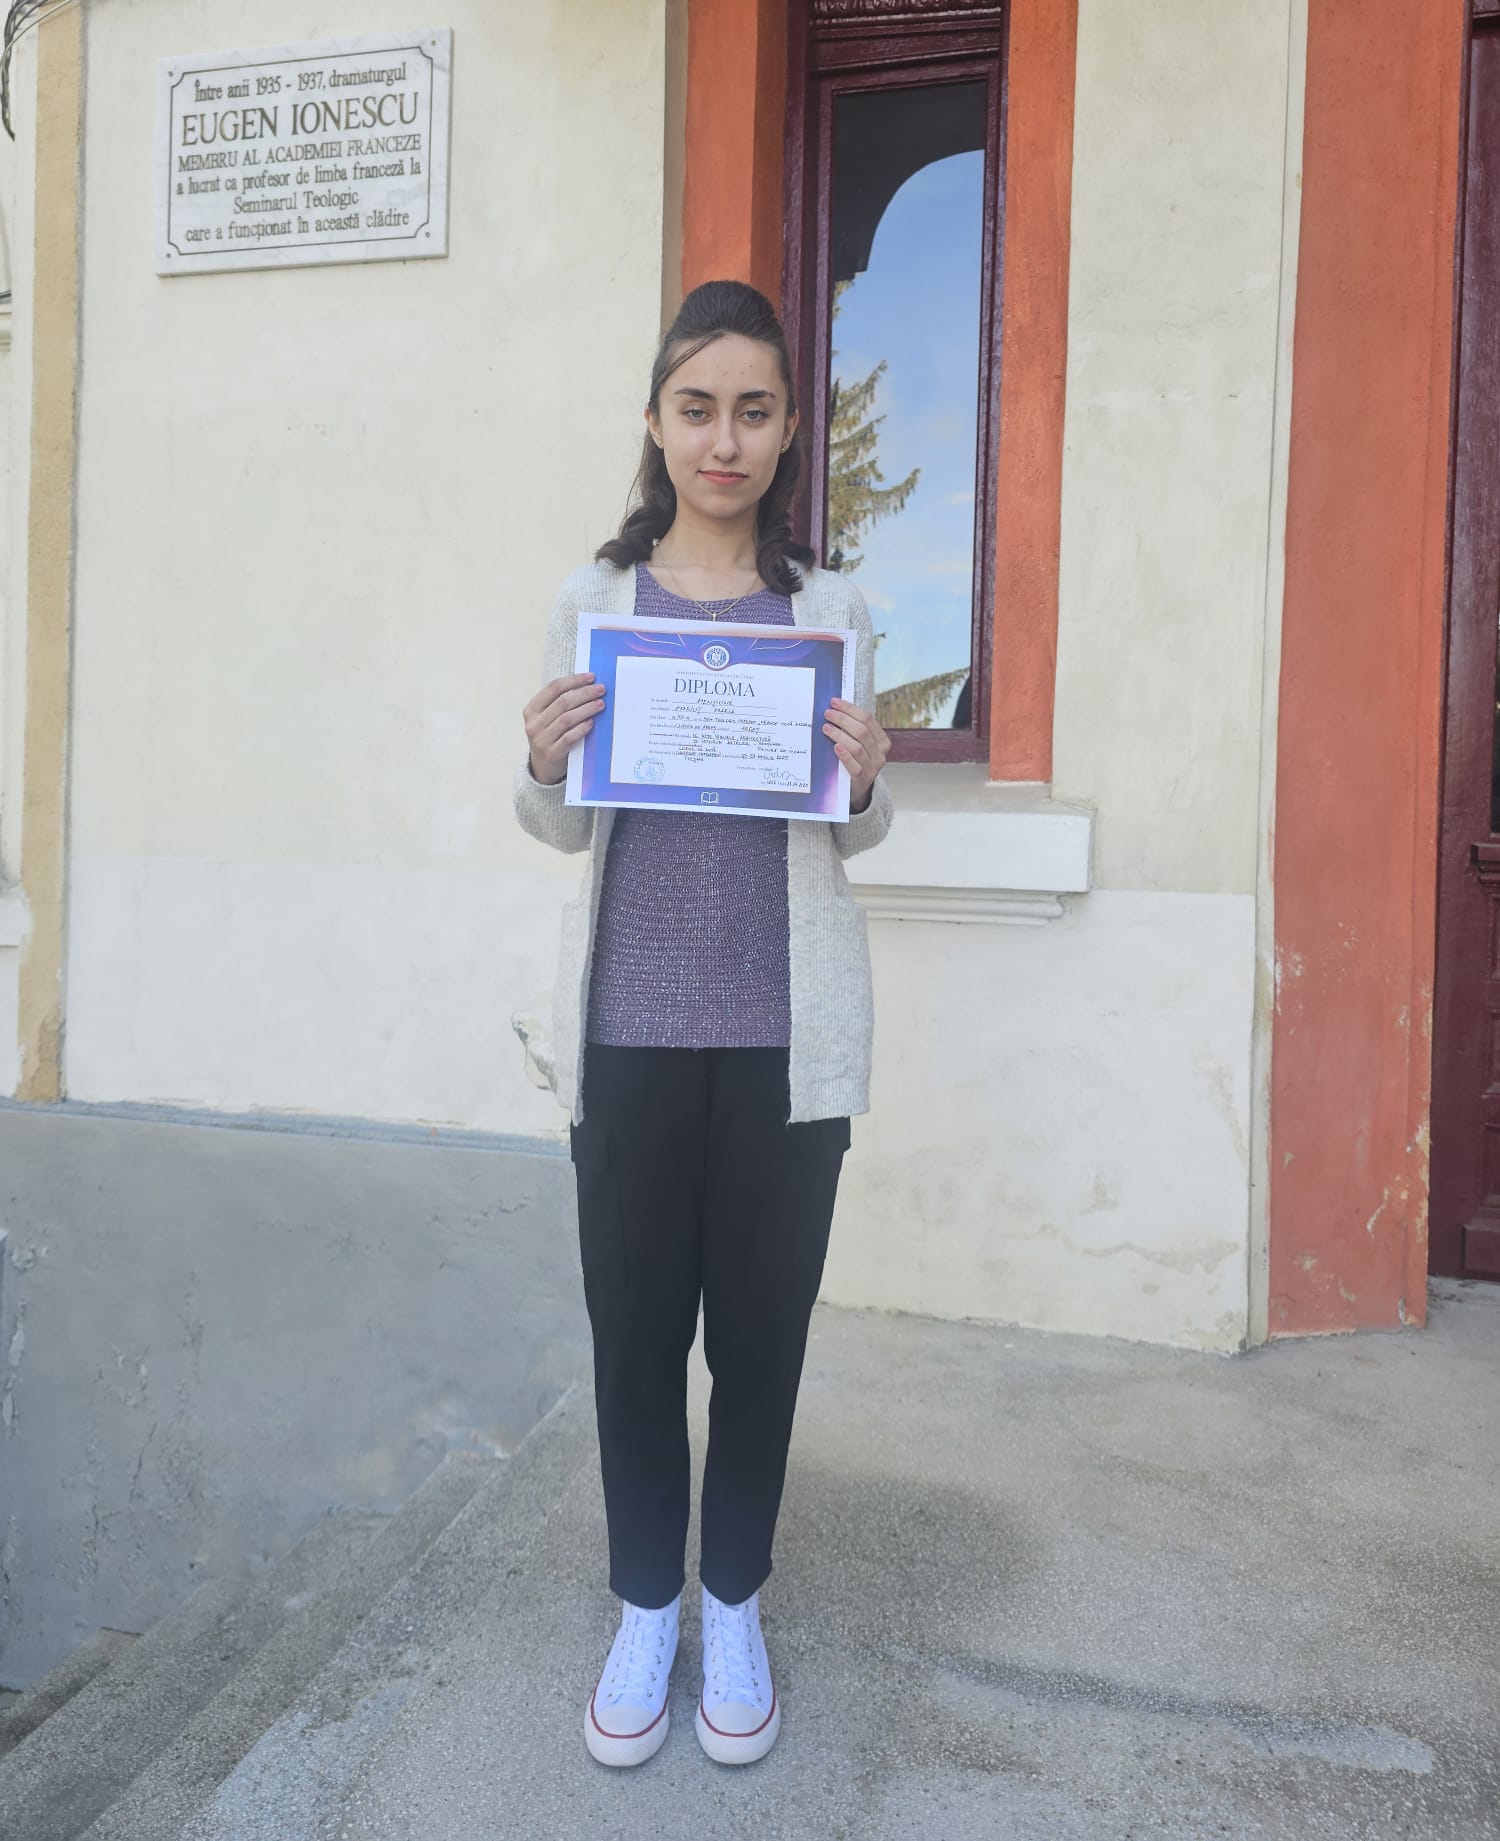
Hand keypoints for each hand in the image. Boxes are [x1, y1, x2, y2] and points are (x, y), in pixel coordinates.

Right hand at [524, 672, 605, 784]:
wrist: (543, 768)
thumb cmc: (551, 737)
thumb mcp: (548, 719)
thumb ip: (560, 704)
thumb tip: (588, 685)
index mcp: (532, 709)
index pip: (553, 688)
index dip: (573, 680)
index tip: (591, 677)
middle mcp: (534, 723)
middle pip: (562, 702)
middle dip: (584, 693)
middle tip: (601, 690)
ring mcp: (541, 739)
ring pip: (566, 719)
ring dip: (586, 709)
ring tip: (601, 704)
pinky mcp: (551, 753)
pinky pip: (568, 738)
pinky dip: (581, 729)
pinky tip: (592, 722)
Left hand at [824, 697, 889, 812]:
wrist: (857, 789)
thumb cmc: (855, 761)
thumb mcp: (859, 745)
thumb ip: (852, 730)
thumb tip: (834, 708)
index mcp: (882, 740)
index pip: (867, 719)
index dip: (850, 709)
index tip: (834, 702)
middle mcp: (880, 753)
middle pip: (862, 731)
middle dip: (843, 719)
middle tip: (827, 714)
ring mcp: (872, 767)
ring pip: (857, 746)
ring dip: (840, 734)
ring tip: (826, 728)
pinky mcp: (862, 779)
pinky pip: (854, 765)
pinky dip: (844, 755)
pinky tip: (835, 747)